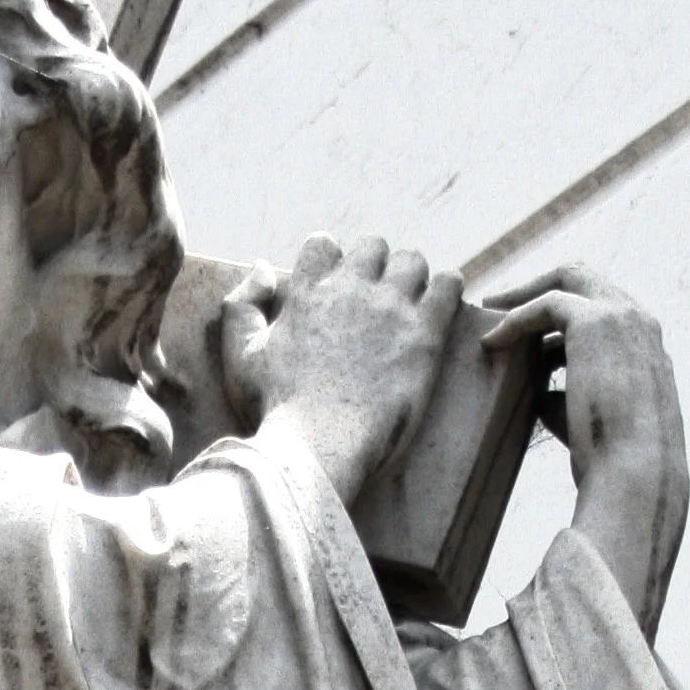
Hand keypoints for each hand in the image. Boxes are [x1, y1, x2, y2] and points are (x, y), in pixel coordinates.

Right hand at [221, 234, 462, 504]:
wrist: (318, 446)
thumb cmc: (275, 410)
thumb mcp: (240, 356)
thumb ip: (242, 304)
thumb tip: (262, 266)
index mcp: (308, 292)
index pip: (322, 244)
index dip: (329, 263)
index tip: (332, 290)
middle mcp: (351, 290)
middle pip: (373, 246)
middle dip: (373, 268)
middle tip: (373, 303)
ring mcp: (390, 309)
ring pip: (413, 261)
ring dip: (410, 278)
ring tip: (406, 308)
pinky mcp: (424, 334)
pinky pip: (449, 285)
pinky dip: (446, 289)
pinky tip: (437, 311)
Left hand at [478, 264, 688, 636]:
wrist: (634, 474)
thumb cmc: (611, 463)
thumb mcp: (588, 421)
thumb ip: (564, 397)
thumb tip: (534, 394)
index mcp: (646, 345)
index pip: (602, 306)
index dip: (561, 311)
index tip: (526, 327)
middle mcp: (641, 322)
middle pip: (587, 278)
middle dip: (540, 285)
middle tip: (498, 303)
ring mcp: (623, 316)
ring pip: (568, 280)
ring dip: (524, 294)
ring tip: (487, 314)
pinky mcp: (596, 322)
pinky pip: (548, 304)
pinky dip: (516, 317)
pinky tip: (491, 341)